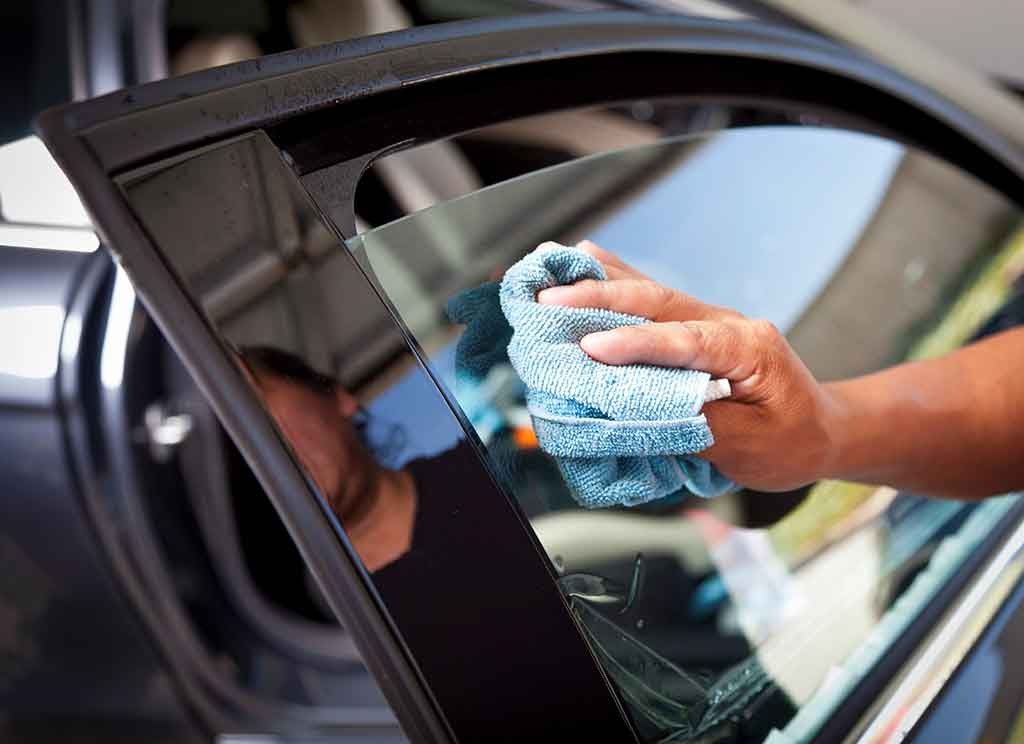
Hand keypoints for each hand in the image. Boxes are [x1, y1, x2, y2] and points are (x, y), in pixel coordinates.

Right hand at [536, 241, 840, 490]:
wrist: (822, 430)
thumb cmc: (790, 443)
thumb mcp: (749, 446)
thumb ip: (694, 421)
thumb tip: (637, 406)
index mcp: (748, 348)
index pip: (685, 341)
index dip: (635, 344)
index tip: (590, 348)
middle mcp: (726, 322)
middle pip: (658, 301)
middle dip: (599, 299)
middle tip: (548, 301)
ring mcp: (709, 318)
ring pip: (648, 291)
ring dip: (597, 281)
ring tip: (551, 264)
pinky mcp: (693, 326)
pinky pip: (649, 297)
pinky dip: (613, 279)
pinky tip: (584, 258)